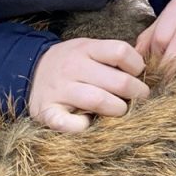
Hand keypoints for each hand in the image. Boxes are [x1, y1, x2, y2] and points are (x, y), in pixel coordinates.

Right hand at [28, 38, 150, 133]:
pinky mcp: (47, 111)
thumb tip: (145, 71)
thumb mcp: (89, 49)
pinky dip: (82, 126)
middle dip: (137, 93)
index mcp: (85, 49)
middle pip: (118, 81)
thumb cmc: (72, 63)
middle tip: (140, 98)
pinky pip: (68, 123)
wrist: (30, 70)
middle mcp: (72, 67)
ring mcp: (59, 89)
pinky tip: (88, 123)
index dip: (137, 65)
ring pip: (99, 101)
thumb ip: (112, 57)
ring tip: (120, 110)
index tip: (138, 74)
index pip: (120, 51)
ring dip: (118, 109)